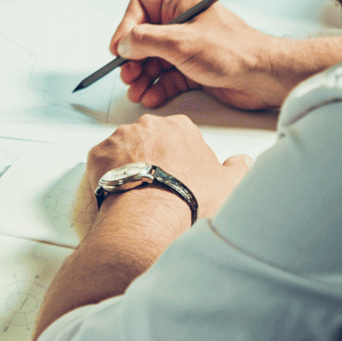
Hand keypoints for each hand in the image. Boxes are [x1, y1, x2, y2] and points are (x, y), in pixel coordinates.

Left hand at [88, 113, 250, 221]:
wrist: (150, 215)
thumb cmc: (187, 197)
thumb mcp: (226, 184)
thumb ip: (237, 168)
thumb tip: (243, 161)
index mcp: (179, 127)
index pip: (179, 136)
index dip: (179, 158)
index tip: (179, 175)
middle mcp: (148, 125)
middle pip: (150, 139)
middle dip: (152, 157)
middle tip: (158, 185)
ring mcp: (120, 137)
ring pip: (124, 149)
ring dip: (129, 165)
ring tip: (137, 192)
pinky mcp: (98, 153)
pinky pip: (102, 162)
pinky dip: (108, 175)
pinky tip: (120, 193)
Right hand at [111, 0, 294, 110]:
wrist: (263, 77)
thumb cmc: (234, 51)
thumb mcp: (181, 42)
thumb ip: (146, 41)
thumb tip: (125, 43)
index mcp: (181, 4)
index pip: (141, 8)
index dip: (126, 28)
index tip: (118, 49)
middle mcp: (183, 24)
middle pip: (144, 38)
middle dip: (133, 59)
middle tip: (127, 75)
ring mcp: (188, 47)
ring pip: (154, 61)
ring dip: (142, 77)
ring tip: (136, 91)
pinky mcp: (194, 69)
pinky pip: (167, 78)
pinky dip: (157, 88)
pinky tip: (151, 97)